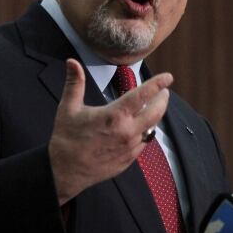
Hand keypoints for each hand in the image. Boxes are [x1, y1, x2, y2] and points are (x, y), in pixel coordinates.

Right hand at [48, 58, 172, 203]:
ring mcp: (130, 147)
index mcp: (115, 116)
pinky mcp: (129, 160)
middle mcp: (127, 132)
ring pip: (151, 128)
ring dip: (154, 116)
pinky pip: (143, 142)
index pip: (143, 95)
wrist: (65, 171)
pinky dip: (145, 132)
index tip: (168, 77)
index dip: (157, 84)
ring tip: (154, 107)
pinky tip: (141, 127)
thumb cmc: (66, 138)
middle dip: (163, 99)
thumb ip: (74, 83)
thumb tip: (71, 61)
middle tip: (164, 91)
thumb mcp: (68, 108)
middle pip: (156, 112)